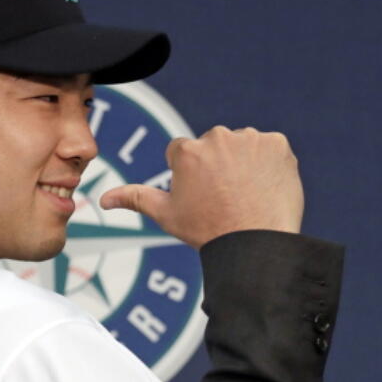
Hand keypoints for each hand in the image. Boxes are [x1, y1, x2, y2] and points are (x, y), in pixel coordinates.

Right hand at [99, 126, 303, 247]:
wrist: (256, 244)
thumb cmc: (208, 231)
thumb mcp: (167, 215)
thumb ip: (135, 198)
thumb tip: (103, 198)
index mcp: (186, 150)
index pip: (185, 153)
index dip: (193, 177)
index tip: (204, 196)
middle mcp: (216, 137)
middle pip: (215, 146)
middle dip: (219, 166)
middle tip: (227, 198)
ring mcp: (249, 139)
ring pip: (243, 146)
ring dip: (244, 163)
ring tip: (247, 194)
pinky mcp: (278, 144)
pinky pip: (271, 149)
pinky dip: (270, 165)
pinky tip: (265, 188)